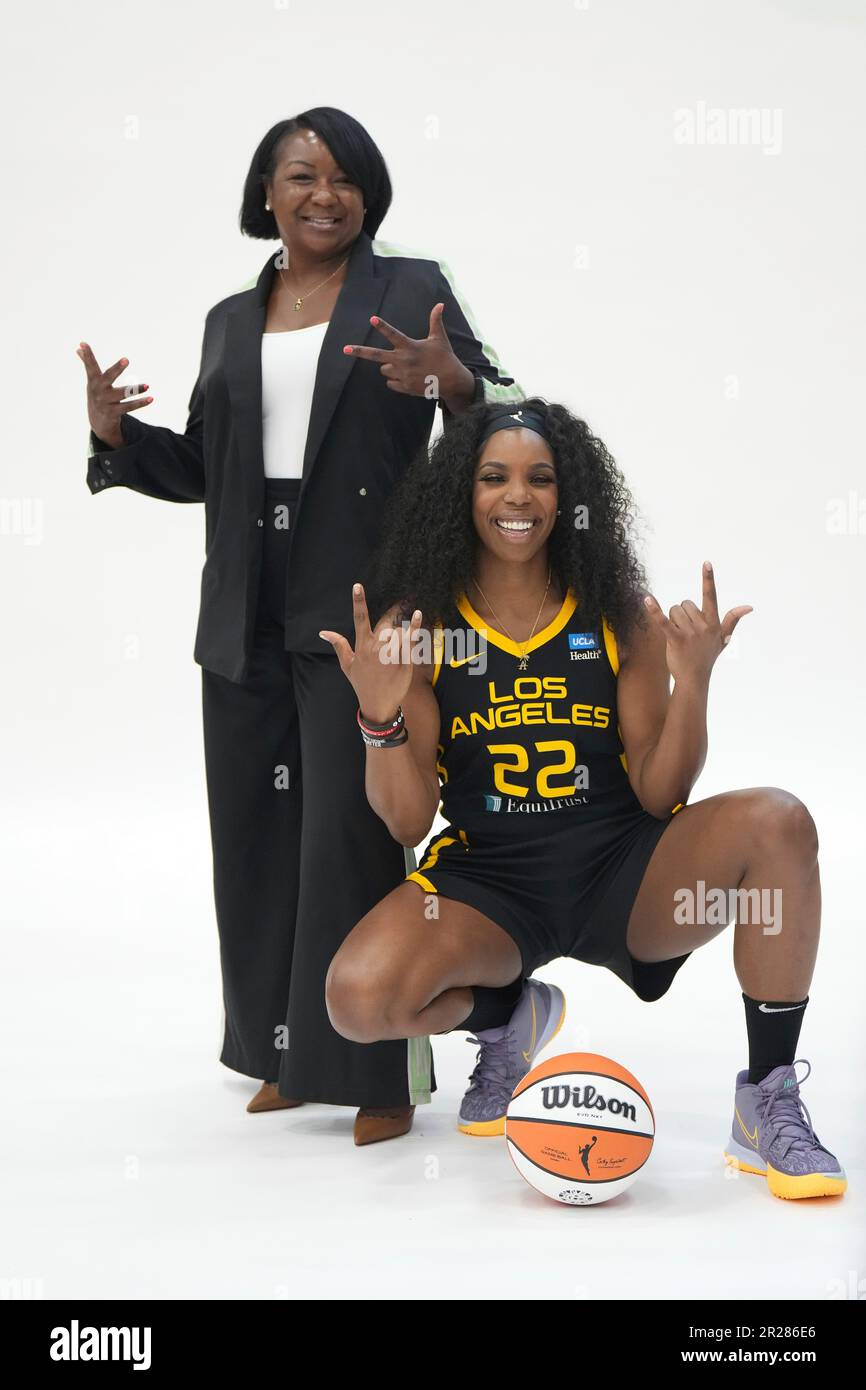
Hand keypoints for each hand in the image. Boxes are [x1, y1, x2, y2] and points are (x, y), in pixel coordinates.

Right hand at [77, 341, 152, 447]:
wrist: (98, 421)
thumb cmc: (97, 394)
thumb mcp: (92, 381)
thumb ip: (87, 364)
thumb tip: (78, 348)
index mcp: (93, 380)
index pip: (90, 365)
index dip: (87, 355)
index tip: (83, 343)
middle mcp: (98, 390)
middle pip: (108, 377)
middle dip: (117, 368)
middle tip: (126, 359)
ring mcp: (105, 402)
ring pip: (123, 394)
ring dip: (135, 390)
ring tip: (147, 386)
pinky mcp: (114, 412)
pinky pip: (129, 407)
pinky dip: (140, 403)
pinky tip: (150, 398)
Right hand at [319, 583, 421, 722]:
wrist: (378, 705)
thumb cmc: (361, 684)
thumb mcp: (347, 665)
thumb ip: (339, 645)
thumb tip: (323, 632)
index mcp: (362, 647)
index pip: (359, 619)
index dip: (358, 602)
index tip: (358, 586)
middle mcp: (376, 649)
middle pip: (386, 622)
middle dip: (395, 610)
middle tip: (402, 601)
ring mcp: (391, 655)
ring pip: (399, 631)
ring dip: (404, 624)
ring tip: (408, 621)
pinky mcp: (404, 662)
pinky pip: (411, 641)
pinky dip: (415, 627)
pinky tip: (418, 615)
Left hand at [343, 305, 472, 405]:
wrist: (451, 382)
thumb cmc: (445, 357)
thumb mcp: (439, 338)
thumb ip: (435, 321)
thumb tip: (440, 304)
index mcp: (410, 346)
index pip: (393, 334)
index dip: (382, 326)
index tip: (372, 318)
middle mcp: (403, 360)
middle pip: (375, 355)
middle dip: (359, 351)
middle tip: (345, 349)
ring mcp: (402, 375)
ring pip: (384, 369)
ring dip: (389, 366)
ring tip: (404, 366)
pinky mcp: (403, 387)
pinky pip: (390, 383)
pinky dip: (395, 380)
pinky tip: (407, 377)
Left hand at [643, 562, 751, 684]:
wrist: (695, 679)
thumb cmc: (707, 656)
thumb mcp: (723, 638)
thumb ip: (732, 620)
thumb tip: (749, 606)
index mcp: (713, 622)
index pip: (710, 596)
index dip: (708, 579)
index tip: (706, 563)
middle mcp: (703, 626)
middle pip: (685, 604)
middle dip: (682, 615)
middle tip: (686, 633)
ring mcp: (690, 633)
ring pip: (674, 611)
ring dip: (673, 621)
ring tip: (679, 637)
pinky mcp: (676, 640)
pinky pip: (663, 621)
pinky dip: (654, 610)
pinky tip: (647, 600)